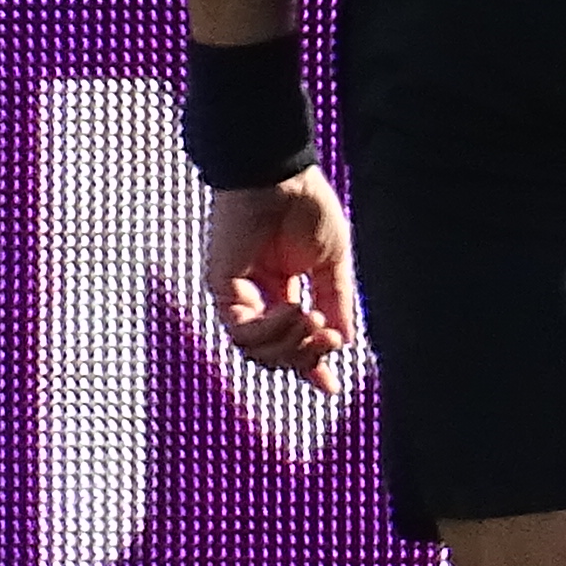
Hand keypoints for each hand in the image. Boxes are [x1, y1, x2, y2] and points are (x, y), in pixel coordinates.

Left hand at [202, 165, 360, 394]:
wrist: (282, 175)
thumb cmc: (306, 206)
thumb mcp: (333, 264)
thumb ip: (337, 303)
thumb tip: (344, 342)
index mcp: (284, 289)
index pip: (295, 340)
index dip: (311, 367)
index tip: (330, 389)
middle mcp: (258, 296)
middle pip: (276, 354)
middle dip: (305, 356)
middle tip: (329, 337)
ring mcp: (238, 294)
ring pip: (256, 351)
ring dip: (290, 345)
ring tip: (311, 319)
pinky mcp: (222, 286)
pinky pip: (241, 330)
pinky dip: (270, 330)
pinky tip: (293, 311)